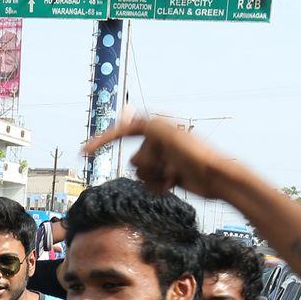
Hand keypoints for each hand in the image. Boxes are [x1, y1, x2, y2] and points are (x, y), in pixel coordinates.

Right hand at [84, 113, 233, 198]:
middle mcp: (157, 141)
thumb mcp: (170, 135)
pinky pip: (149, 184)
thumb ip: (146, 124)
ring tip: (173, 175)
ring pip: (140, 174)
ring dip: (154, 178)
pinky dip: (159, 186)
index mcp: (156, 126)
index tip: (83, 152)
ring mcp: (162, 159)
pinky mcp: (166, 175)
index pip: (123, 132)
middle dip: (148, 166)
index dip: (102, 141)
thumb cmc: (197, 155)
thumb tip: (125, 112)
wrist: (217, 178)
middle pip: (134, 159)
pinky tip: (174, 183)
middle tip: (169, 165)